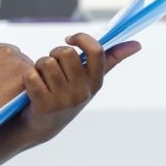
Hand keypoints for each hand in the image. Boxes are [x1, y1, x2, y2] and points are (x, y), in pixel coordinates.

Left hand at [16, 33, 140, 144]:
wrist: (42, 126)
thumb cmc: (68, 95)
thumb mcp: (90, 81)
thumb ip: (112, 60)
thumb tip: (137, 44)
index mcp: (96, 83)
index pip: (96, 51)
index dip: (81, 39)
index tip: (70, 39)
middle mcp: (83, 92)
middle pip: (65, 52)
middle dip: (54, 54)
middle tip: (51, 66)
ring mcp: (64, 100)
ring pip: (46, 62)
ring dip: (39, 66)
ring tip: (41, 77)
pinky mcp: (44, 106)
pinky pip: (31, 75)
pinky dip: (28, 76)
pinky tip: (32, 86)